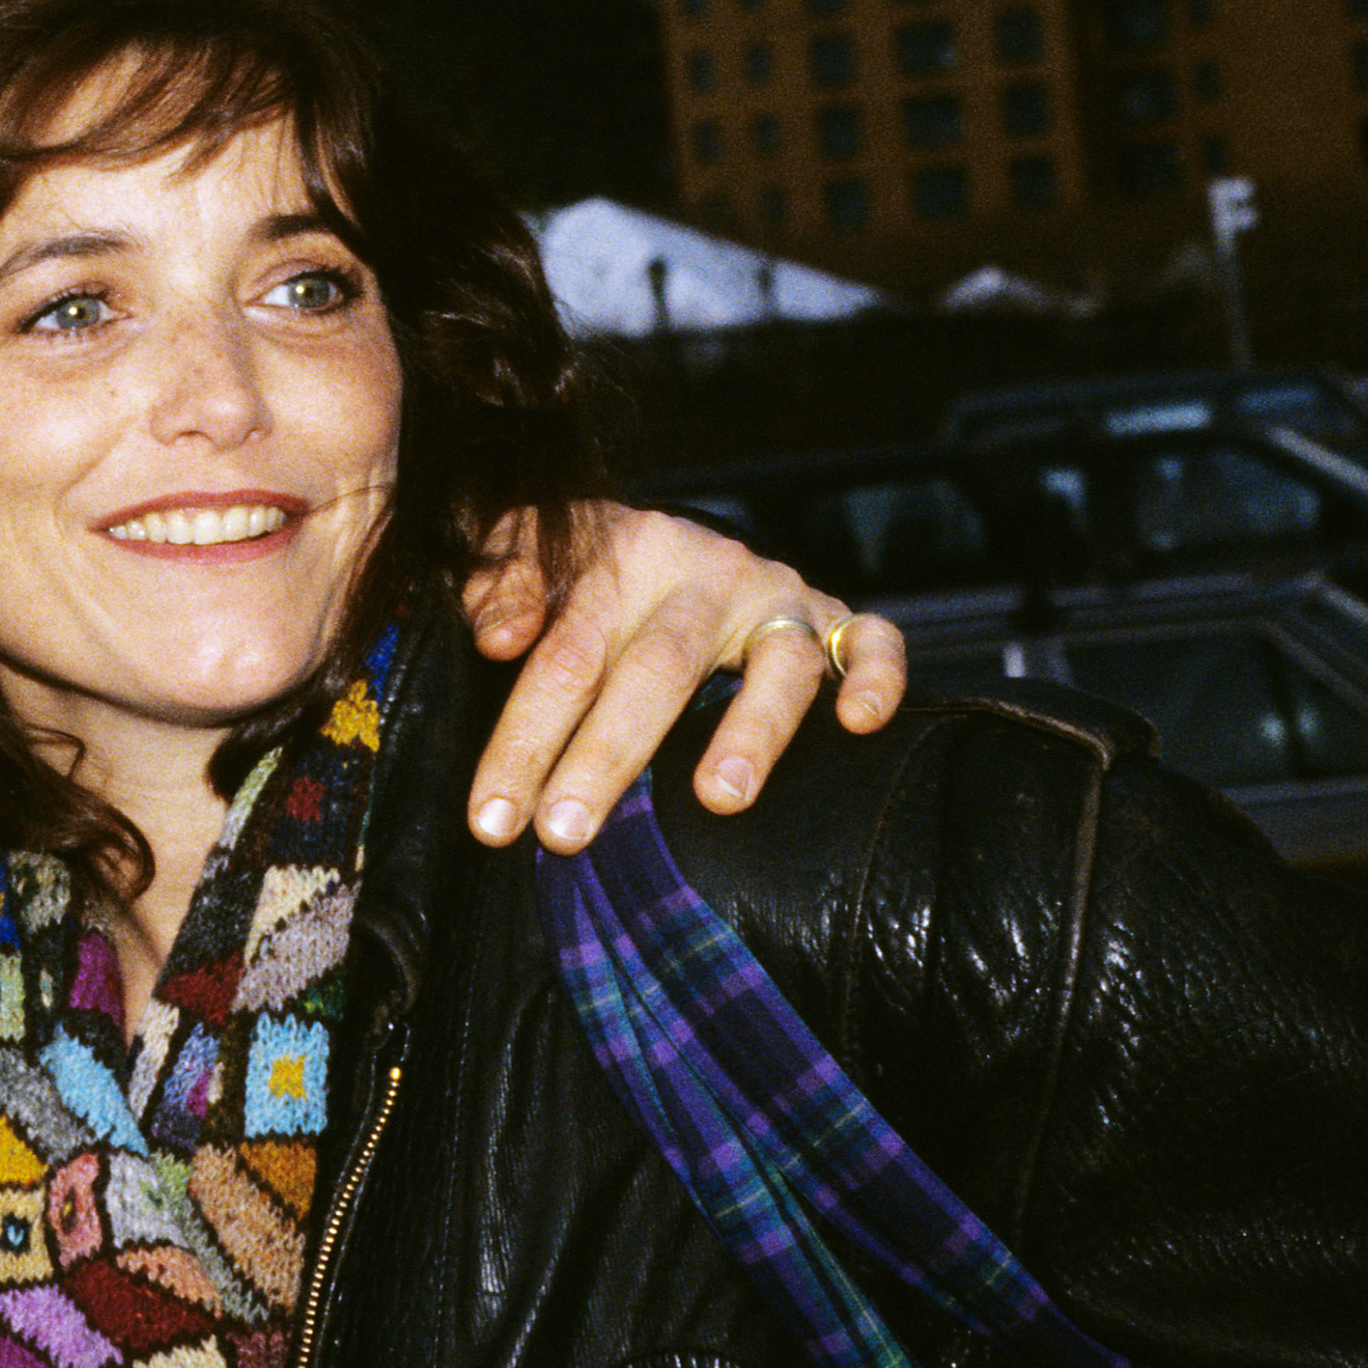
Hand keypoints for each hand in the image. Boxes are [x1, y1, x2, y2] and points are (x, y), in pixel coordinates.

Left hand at [460, 501, 906, 850]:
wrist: (664, 534)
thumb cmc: (585, 569)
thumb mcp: (529, 553)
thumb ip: (498, 583)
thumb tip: (497, 637)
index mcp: (619, 554)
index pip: (564, 654)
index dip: (524, 738)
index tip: (491, 818)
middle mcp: (701, 571)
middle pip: (654, 668)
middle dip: (605, 756)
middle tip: (564, 833)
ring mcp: (773, 594)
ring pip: (772, 661)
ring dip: (751, 731)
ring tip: (718, 799)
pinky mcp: (833, 615)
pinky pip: (872, 640)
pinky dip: (876, 676)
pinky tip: (857, 725)